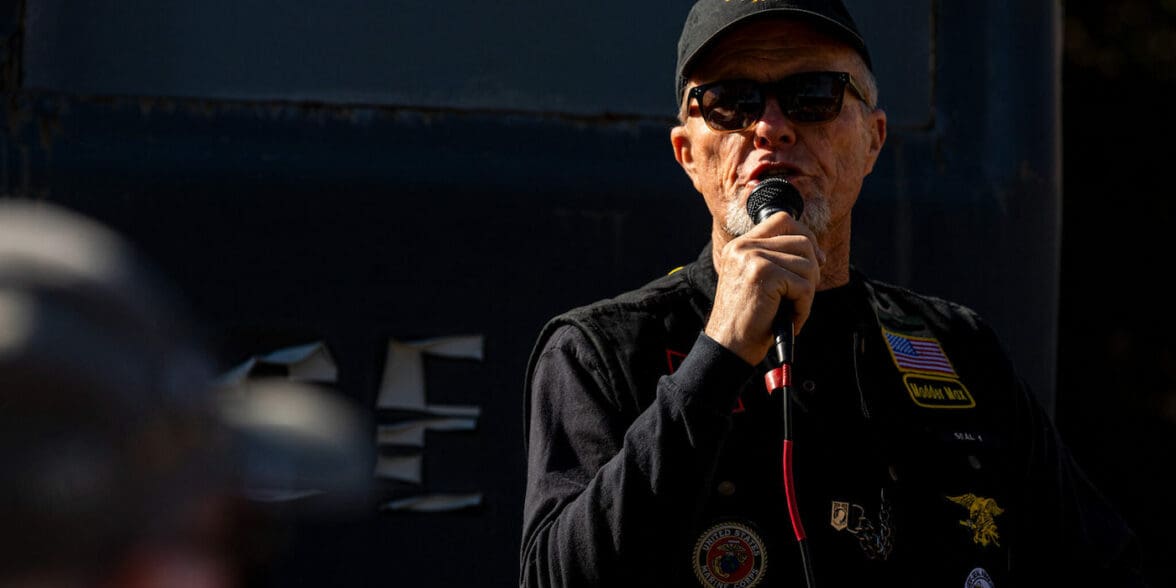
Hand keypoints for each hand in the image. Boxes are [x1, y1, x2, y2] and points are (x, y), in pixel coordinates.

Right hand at [705, 212, 822, 365]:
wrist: (728, 346)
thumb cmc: (748, 321)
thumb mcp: (759, 283)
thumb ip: (777, 261)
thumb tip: (815, 253)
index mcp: (740, 246)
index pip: (782, 220)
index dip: (806, 236)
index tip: (816, 260)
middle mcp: (743, 247)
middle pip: (800, 240)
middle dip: (812, 270)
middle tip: (803, 295)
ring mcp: (752, 257)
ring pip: (806, 263)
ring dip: (808, 292)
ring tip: (793, 310)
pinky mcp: (763, 273)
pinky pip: (803, 285)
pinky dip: (804, 307)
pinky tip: (790, 319)